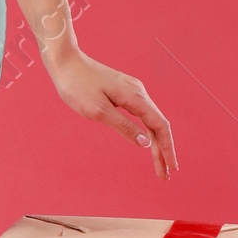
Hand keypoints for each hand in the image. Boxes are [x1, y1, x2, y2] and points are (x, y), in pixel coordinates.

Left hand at [43, 46, 177, 178]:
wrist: (65, 62)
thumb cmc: (78, 86)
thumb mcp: (99, 111)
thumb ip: (124, 126)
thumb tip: (145, 142)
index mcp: (135, 97)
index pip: (160, 126)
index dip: (168, 148)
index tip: (172, 167)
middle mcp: (138, 92)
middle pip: (158, 125)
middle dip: (163, 150)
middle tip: (165, 175)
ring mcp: (132, 90)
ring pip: (150, 120)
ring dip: (155, 143)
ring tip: (158, 163)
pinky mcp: (123, 91)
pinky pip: (141, 114)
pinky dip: (146, 130)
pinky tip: (147, 141)